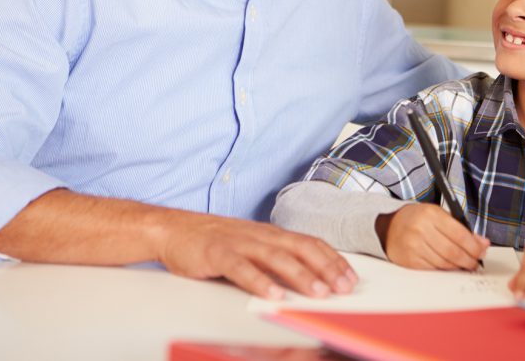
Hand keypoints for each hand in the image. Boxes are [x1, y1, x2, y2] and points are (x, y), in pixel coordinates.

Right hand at [157, 212, 357, 299]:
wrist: (173, 228)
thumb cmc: (214, 241)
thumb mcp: (251, 246)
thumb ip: (275, 259)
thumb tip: (307, 279)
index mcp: (271, 234)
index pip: (310, 243)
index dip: (333, 260)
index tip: (350, 277)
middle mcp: (260, 235)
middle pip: (301, 249)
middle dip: (326, 268)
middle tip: (344, 287)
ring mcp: (239, 243)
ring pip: (276, 258)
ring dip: (301, 275)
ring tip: (318, 293)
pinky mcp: (217, 253)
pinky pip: (241, 268)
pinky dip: (259, 281)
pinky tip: (273, 295)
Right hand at [377, 203, 488, 270]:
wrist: (389, 227)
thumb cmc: (418, 220)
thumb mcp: (438, 215)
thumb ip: (460, 228)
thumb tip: (482, 244)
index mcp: (431, 214)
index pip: (460, 235)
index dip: (474, 246)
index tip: (482, 251)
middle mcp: (421, 230)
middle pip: (453, 252)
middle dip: (469, 260)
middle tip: (476, 263)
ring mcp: (414, 246)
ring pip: (444, 263)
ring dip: (458, 267)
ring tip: (465, 265)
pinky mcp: (409, 261)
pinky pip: (433, 269)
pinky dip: (445, 270)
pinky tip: (450, 267)